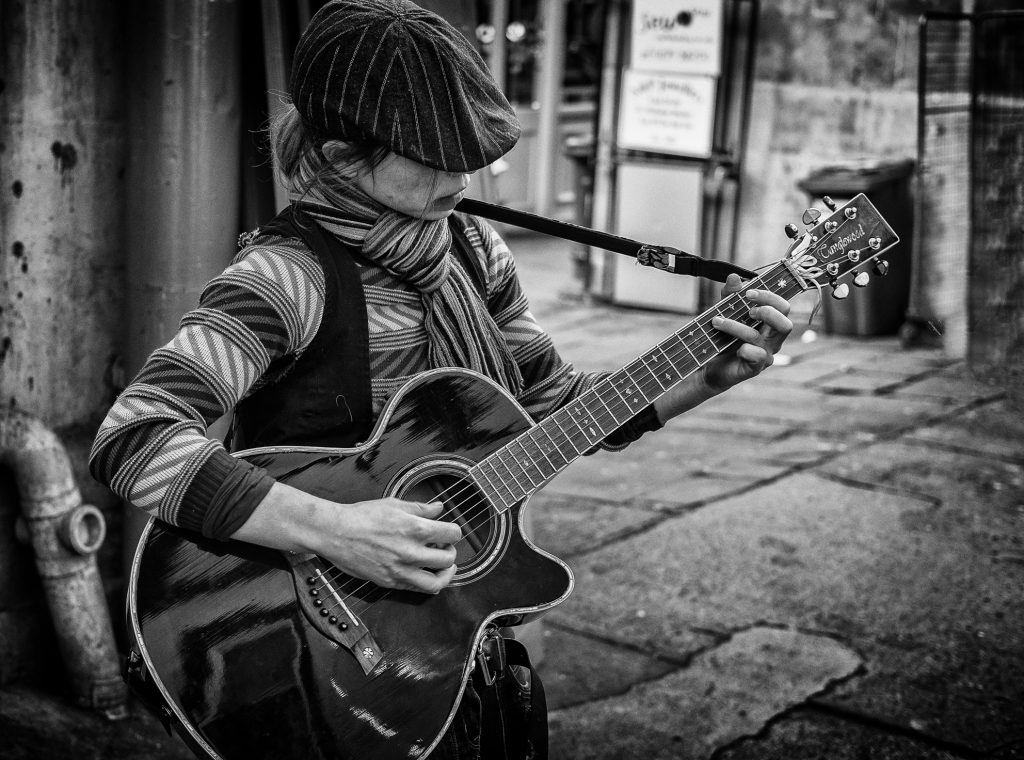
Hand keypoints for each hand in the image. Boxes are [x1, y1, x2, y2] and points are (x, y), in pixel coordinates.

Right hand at [233, 484, 463, 594]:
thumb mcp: (394, 504)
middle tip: (444, 548)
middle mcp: (411, 553)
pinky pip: (416, 589)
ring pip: (436, 583)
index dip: (454, 532)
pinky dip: (425, 582)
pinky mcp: (390, 582)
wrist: (335, 533)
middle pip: (448, 560)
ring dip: (444, 575)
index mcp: (415, 529)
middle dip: (450, 552)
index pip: (452, 534)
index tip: (449, 532)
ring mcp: (400, 571)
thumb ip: (421, 508)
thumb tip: (439, 508)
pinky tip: (423, 572)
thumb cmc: (362, 516)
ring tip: (442, 567)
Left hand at [702, 273, 792, 392]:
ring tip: (717, 322)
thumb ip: (731, 296)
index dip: (769, 297)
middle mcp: (772, 340)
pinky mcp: (754, 368)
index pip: (782, 308)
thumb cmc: (723, 339)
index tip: (748, 293)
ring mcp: (765, 355)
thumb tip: (733, 276)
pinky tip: (735, 348)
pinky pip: (756, 357)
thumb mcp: (726, 313)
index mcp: (770, 325)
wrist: (710, 367)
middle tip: (747, 310)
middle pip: (786, 324)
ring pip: (759, 337)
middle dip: (767, 312)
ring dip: (736, 326)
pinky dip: (746, 349)